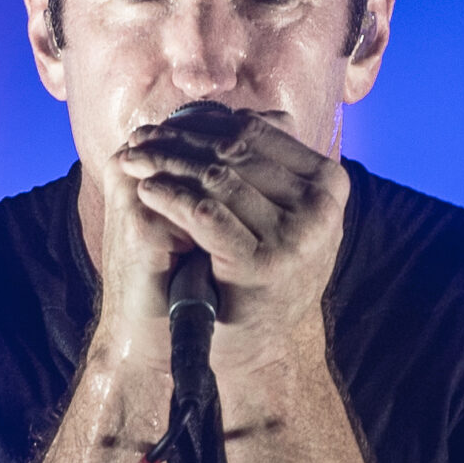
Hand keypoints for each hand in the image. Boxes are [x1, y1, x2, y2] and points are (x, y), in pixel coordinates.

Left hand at [113, 105, 347, 374]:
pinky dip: (169, 196)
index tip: (165, 125)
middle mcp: (320, 208)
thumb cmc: (255, 272)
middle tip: (138, 140)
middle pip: (233, 151)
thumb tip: (255, 112)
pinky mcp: (262, 265)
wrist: (248, 350)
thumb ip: (272, 165)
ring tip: (133, 160)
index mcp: (329, 184)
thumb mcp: (280, 213)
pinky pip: (205, 212)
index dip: (204, 123)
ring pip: (217, 178)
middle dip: (178, 141)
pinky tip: (145, 190)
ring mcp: (295, 238)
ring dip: (166, 163)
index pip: (256, 132)